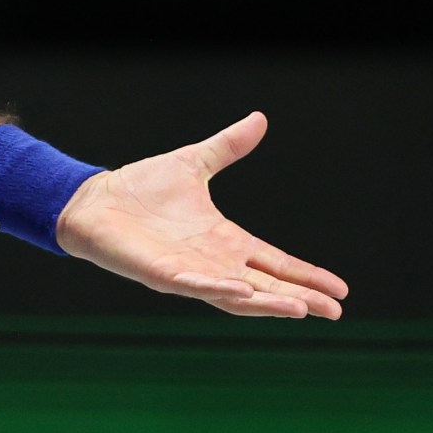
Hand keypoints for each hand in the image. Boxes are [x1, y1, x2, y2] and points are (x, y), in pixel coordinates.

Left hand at [56, 111, 346, 319]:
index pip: (275, 263)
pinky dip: (217, 290)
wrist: (92, 200)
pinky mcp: (160, 274)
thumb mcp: (193, 162)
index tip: (340, 291)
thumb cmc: (140, 189)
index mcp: (224, 240)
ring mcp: (187, 271)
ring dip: (267, 303)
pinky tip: (242, 293)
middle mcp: (211, 262)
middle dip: (300, 298)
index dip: (305, 275)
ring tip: (300, 309)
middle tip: (336, 313)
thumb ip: (227, 147)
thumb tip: (259, 119)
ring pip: (235, 295)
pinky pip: (193, 286)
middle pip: (266, 286)